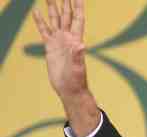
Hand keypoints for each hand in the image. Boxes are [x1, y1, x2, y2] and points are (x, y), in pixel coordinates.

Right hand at [33, 0, 98, 136]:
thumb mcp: (77, 68)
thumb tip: (81, 45)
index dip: (78, 5)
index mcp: (76, 39)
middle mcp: (68, 37)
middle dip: (65, 2)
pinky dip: (40, 21)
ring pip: (55, 19)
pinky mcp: (50, 47)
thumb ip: (78, 55)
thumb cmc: (76, 80)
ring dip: (52, 7)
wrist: (69, 89)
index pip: (77, 18)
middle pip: (66, 15)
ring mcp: (59, 41)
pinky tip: (36, 12)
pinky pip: (44, 30)